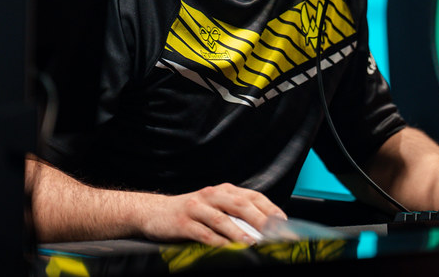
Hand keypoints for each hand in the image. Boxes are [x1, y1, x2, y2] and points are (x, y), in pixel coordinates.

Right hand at [137, 183, 286, 245]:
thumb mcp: (215, 207)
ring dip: (239, 232)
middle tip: (273, 233)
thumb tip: (264, 229)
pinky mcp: (183, 222)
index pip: (252, 196)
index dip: (270, 208)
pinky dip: (216, 241)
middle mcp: (212, 195)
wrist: (155, 212)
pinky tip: (226, 249)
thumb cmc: (191, 213)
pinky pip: (203, 233)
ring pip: (222, 219)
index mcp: (224, 190)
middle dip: (259, 219)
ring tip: (253, 242)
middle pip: (240, 204)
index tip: (283, 222)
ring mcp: (197, 208)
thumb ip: (235, 213)